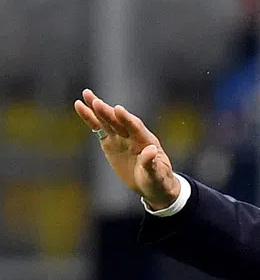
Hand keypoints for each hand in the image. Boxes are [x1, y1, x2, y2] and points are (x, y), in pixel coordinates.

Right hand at [74, 89, 180, 209]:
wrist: (152, 184)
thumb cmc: (158, 180)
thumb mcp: (156, 175)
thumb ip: (151, 163)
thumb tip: (150, 150)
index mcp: (146, 141)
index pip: (136, 128)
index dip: (127, 119)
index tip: (118, 109)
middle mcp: (133, 136)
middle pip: (119, 121)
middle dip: (108, 113)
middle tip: (96, 102)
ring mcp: (121, 137)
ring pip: (108, 121)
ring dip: (97, 109)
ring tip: (86, 95)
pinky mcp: (110, 142)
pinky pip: (99, 128)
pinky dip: (90, 118)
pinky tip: (81, 106)